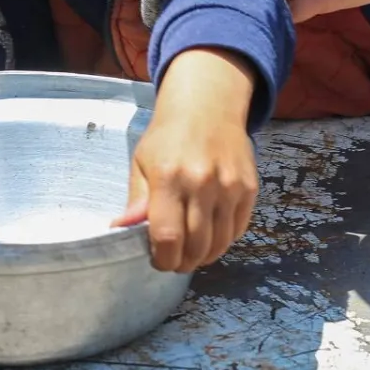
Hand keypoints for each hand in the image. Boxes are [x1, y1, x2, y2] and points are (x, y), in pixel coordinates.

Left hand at [113, 49, 257, 271]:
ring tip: (192, 253)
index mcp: (168, 177)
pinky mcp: (249, 187)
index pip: (168, 236)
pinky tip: (211, 236)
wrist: (206, 107)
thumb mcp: (142, 163)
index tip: (159, 260)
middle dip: (183, 262)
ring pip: (220, 242)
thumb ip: (136, 201)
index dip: (163, 258)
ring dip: (205, 256)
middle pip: (196, 245)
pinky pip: (237, 229)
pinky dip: (224, 240)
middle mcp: (202, 183)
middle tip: (175, 261)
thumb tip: (121, 231)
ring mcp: (229, 186)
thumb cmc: (168, 137)